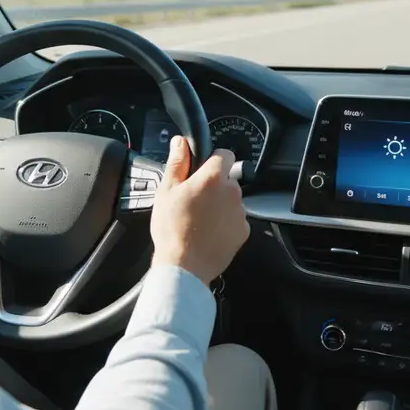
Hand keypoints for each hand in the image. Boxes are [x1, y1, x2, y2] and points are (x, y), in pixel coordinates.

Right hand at [150, 135, 249, 284]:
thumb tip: (181, 143)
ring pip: (231, 201)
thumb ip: (177, 163)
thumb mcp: (166, 191)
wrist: (184, 267)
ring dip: (219, 206)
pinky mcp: (243, 231)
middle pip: (226, 180)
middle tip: (193, 201)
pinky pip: (235, 220)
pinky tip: (207, 233)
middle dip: (213, 186)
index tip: (202, 169)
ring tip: (199, 221)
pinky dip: (225, 224)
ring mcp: (240, 213)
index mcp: (212, 178)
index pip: (224, 154)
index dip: (213, 159)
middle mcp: (232, 192)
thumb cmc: (172, 229)